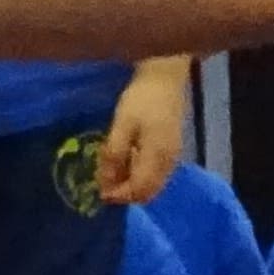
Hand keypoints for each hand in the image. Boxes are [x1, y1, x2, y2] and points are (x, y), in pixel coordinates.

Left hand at [95, 67, 187, 206]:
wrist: (164, 79)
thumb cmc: (141, 99)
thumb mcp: (122, 125)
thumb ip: (114, 155)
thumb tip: (105, 182)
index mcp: (157, 157)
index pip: (139, 189)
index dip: (119, 195)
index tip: (100, 192)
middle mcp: (168, 163)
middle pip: (148, 192)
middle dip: (126, 194)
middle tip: (105, 185)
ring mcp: (173, 157)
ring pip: (153, 185)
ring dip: (133, 186)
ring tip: (113, 174)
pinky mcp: (172, 151)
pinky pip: (157, 175)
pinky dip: (140, 177)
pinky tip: (127, 164)